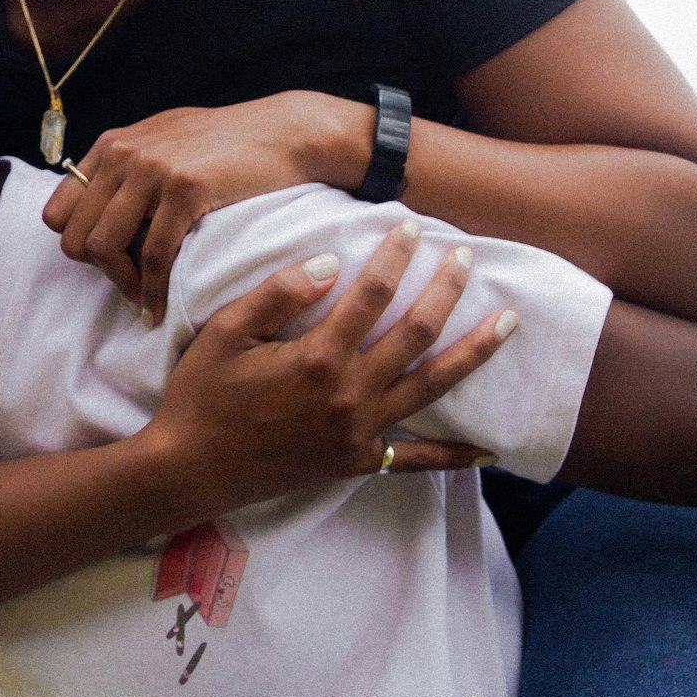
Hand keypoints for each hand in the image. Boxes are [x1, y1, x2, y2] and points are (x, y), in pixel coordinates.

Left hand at [45, 96, 370, 323]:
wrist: (285, 133)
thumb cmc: (228, 145)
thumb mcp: (165, 142)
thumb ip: (129, 169)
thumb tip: (98, 209)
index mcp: (111, 147)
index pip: (57, 213)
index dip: (80, 244)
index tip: (113, 261)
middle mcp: (122, 154)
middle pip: (75, 237)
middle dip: (100, 272)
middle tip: (131, 288)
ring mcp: (151, 170)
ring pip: (103, 248)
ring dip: (123, 285)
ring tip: (145, 299)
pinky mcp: (184, 189)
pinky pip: (153, 256)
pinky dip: (153, 292)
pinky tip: (161, 307)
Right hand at [136, 220, 510, 524]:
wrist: (190, 470)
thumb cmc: (202, 395)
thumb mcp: (225, 331)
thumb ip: (280, 293)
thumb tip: (335, 261)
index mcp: (317, 357)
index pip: (372, 294)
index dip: (396, 256)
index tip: (412, 227)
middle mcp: (348, 395)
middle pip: (416, 334)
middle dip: (446, 290)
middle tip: (467, 257)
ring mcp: (359, 433)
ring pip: (432, 387)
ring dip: (473, 352)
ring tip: (506, 323)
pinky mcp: (356, 463)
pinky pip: (417, 461)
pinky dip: (456, 456)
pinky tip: (489, 450)